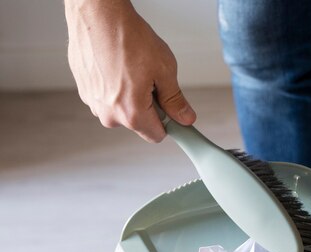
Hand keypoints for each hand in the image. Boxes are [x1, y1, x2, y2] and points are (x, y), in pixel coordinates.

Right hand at [64, 0, 195, 141]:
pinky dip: (112, 86)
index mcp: (131, 114)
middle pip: (138, 123)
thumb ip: (175, 100)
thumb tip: (185, 118)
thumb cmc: (128, 37)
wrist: (98, 14)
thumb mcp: (163, 70)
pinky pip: (106, 97)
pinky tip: (115, 66)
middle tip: (148, 79)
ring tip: (129, 69)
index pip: (157, 136)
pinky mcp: (84, 91)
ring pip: (121, 109)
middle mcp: (109, 115)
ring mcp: (94, 104)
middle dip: (147, 106)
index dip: (168, 123)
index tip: (173, 114)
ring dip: (129, 96)